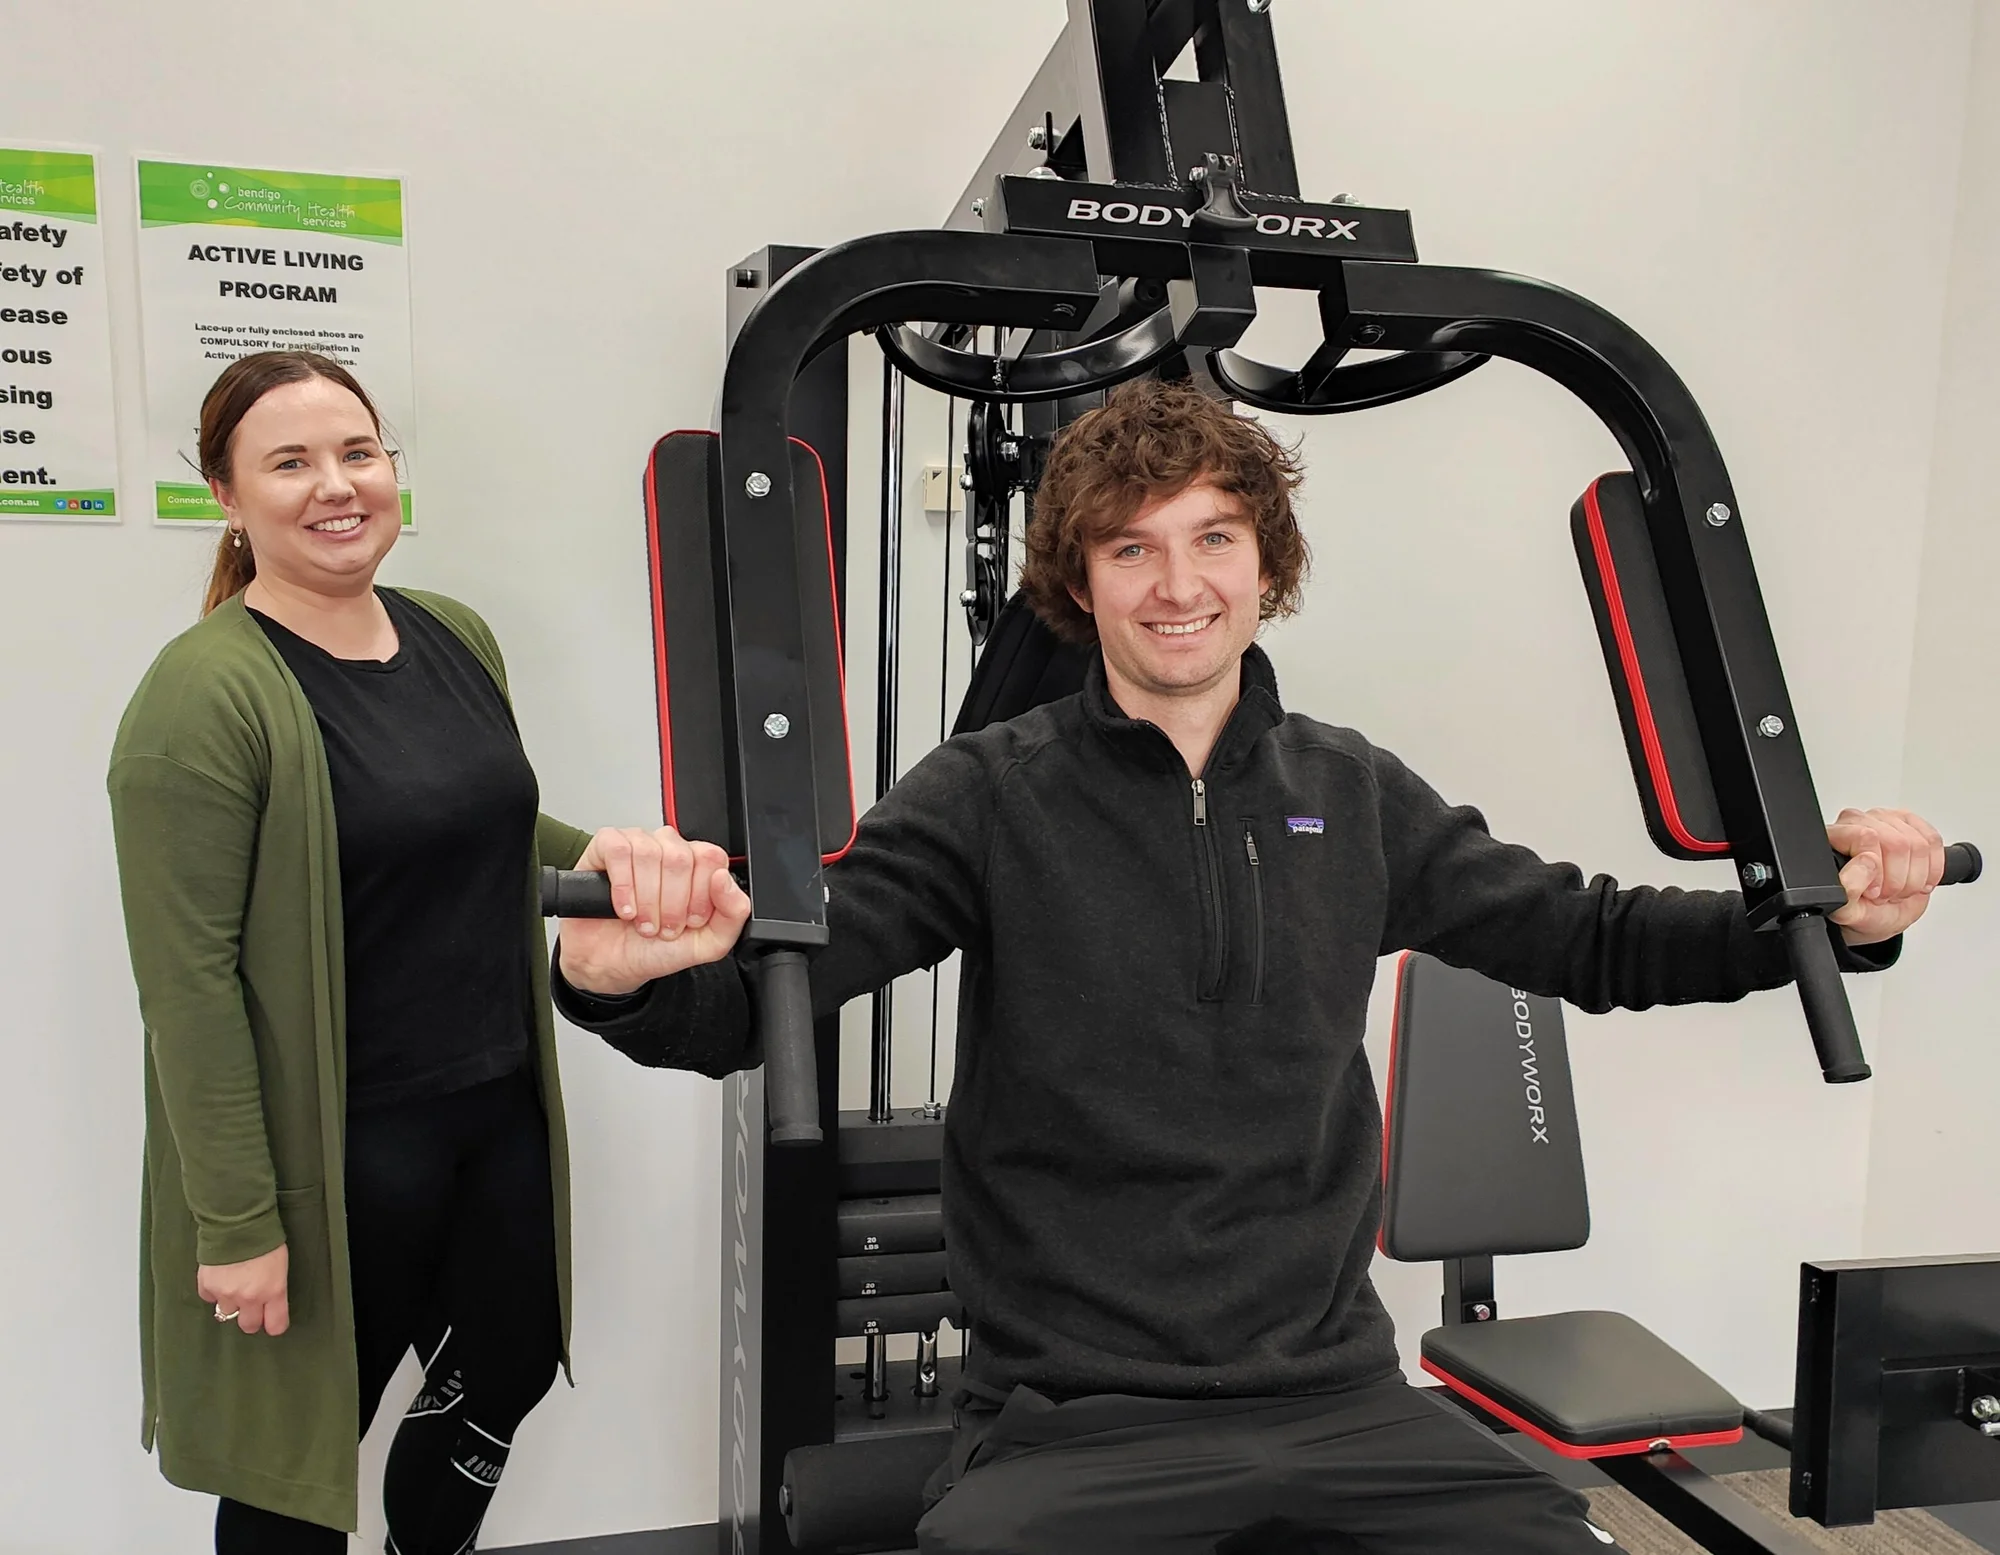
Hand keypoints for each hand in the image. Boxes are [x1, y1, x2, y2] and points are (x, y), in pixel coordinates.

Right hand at [198, 1244, 288, 1335]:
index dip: (274, 1324)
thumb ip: (274, 1287)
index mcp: (273, 1290)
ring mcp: (226, 1293)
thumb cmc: (264, 1238)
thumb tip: (269, 1300)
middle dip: (251, 1319)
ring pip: (226, 1313)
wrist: (237, 1222)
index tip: (272, 1322)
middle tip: (251, 1308)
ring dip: (231, 1303)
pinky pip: (209, 1298)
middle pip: (248, 1325)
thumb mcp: (280, 1264)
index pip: (276, 1324)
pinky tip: (220, 1277)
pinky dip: (214, 1291)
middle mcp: (249, 1297)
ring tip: (234, 1286)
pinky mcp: (207, 1286)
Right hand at [558, 826, 750, 995]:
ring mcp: (638, 844)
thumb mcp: (707, 943)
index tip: (689, 920)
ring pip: (650, 854)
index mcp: (697, 866)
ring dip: (646, 900)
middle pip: (681, 858)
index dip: (700, 895)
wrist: (611, 964)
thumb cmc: (656, 949)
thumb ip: (732, 914)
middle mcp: (670, 849)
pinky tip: (624, 908)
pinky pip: (619, 852)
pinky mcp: (606, 846)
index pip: (711, 858)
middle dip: (671, 904)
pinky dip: (622, 886)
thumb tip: (724, 879)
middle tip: (663, 927)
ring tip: (642, 921)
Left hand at [1827, 807, 1945, 944]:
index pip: (1866, 837)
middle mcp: (1860, 822)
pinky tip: (1918, 880)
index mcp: (1835, 836)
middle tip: (1886, 895)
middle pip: (1897, 843)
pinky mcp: (1913, 825)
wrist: (1882, 914)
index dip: (1876, 870)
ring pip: (1919, 844)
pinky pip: (1933, 842)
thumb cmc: (1862, 909)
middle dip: (1897, 879)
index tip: (1873, 892)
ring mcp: (1888, 820)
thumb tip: (1866, 863)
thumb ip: (1848, 889)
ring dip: (1914, 878)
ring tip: (1899, 890)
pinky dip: (1932, 870)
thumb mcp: (1847, 911)